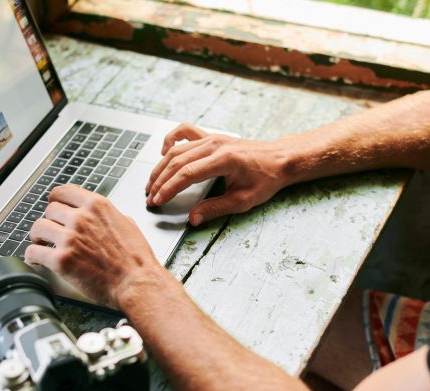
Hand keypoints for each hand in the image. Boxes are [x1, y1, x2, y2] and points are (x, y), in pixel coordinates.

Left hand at [25, 185, 166, 307]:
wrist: (137, 282)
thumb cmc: (136, 259)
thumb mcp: (127, 224)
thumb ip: (109, 215)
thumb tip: (102, 216)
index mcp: (96, 206)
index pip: (63, 192)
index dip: (55, 200)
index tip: (54, 206)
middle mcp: (81, 218)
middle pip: (49, 209)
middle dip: (49, 221)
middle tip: (50, 231)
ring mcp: (69, 238)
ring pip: (37, 228)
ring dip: (38, 237)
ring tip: (41, 244)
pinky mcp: (61, 260)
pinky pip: (34, 252)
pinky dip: (32, 256)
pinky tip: (36, 260)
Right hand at [146, 123, 290, 224]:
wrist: (279, 159)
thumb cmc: (266, 179)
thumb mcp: (244, 200)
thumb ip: (216, 208)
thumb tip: (193, 218)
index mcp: (224, 160)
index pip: (187, 174)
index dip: (169, 189)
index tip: (157, 201)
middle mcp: (215, 145)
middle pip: (177, 162)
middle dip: (160, 181)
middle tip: (150, 197)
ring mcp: (212, 138)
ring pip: (177, 150)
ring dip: (161, 167)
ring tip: (151, 183)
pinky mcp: (212, 137)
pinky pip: (185, 132)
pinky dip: (171, 141)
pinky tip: (164, 153)